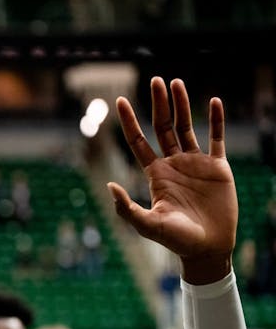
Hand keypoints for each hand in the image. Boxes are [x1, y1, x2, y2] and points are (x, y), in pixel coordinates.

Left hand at [109, 77, 234, 283]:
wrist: (207, 248)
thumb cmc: (175, 240)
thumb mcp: (147, 224)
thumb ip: (126, 208)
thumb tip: (109, 186)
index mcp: (155, 173)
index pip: (138, 141)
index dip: (129, 121)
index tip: (118, 101)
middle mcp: (173, 164)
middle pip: (163, 127)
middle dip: (158, 104)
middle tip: (156, 80)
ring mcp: (196, 163)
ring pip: (187, 127)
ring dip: (182, 105)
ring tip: (176, 82)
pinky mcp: (218, 167)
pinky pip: (216, 138)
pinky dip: (216, 120)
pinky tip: (213, 101)